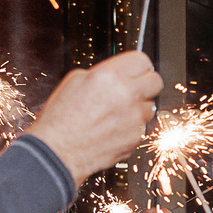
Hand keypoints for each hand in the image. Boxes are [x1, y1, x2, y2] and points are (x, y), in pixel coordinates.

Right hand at [29, 54, 161, 182]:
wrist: (57, 152)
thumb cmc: (60, 120)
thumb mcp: (74, 81)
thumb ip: (102, 74)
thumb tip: (117, 74)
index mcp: (110, 76)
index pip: (142, 60)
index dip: (138, 65)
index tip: (136, 69)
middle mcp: (126, 95)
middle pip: (155, 81)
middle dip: (146, 83)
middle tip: (134, 87)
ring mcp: (134, 119)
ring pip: (150, 107)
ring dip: (138, 108)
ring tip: (116, 113)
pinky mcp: (136, 138)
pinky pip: (142, 127)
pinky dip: (131, 127)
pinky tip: (113, 129)